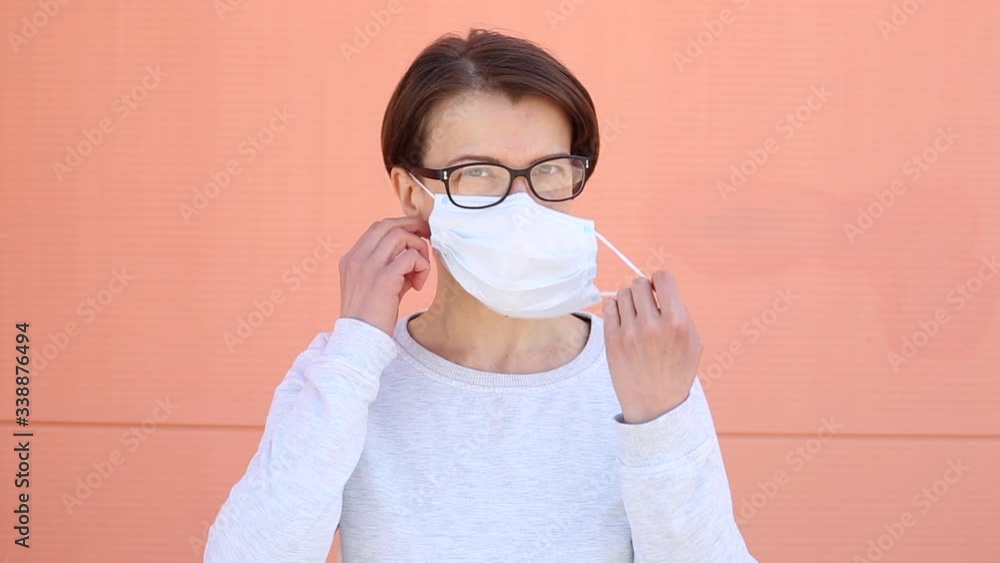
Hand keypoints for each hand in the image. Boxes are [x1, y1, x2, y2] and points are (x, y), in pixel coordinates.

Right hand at [339, 217, 431, 334]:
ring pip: (400, 236)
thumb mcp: (376, 287)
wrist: (359, 340)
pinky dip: (421, 265)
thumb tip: (416, 257)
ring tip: (420, 272)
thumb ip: (392, 268)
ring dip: (418, 249)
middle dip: (412, 227)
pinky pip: (411, 257)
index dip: (400, 226)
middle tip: (428, 237)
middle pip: (388, 225)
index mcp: (351, 259)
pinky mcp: (383, 279)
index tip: (416, 235)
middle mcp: (357, 258)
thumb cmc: (371, 317)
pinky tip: (418, 284)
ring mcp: (368, 267)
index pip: (377, 228)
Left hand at [603, 271, 703, 423]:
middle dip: (643, 290)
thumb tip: (662, 289)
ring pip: (622, 294)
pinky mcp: (612, 340)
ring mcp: (629, 333)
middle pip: (639, 283)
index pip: (663, 278)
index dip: (660, 280)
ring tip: (635, 315)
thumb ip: (681, 312)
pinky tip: (623, 320)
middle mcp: (652, 325)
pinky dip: (615, 308)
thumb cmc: (676, 371)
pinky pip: (608, 306)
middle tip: (646, 304)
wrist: (655, 405)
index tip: (659, 290)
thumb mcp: (693, 342)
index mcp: (677, 323)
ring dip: (629, 300)